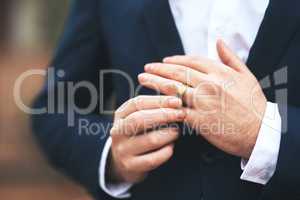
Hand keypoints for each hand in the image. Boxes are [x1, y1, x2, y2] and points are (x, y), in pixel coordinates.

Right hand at [109, 95, 184, 182]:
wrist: (124, 161)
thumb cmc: (139, 133)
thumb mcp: (140, 116)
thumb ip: (154, 106)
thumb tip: (176, 92)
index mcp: (120, 114)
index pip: (138, 103)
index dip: (159, 100)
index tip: (177, 100)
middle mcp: (118, 131)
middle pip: (140, 119)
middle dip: (164, 115)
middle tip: (181, 114)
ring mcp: (122, 150)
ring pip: (150, 140)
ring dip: (169, 134)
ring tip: (177, 131)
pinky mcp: (131, 166)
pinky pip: (154, 159)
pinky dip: (167, 151)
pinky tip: (171, 147)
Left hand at [138, 40, 266, 158]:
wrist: (259, 132)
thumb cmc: (253, 104)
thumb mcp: (246, 75)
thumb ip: (230, 57)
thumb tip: (219, 41)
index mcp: (220, 72)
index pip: (191, 61)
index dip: (175, 60)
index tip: (163, 61)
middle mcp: (209, 84)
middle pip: (178, 73)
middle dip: (159, 69)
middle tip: (146, 68)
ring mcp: (203, 102)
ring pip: (174, 90)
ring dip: (156, 84)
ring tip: (143, 79)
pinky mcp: (199, 120)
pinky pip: (176, 111)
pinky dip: (164, 107)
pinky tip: (153, 103)